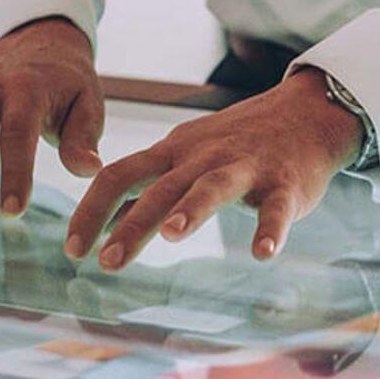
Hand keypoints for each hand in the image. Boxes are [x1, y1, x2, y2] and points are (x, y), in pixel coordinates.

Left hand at [63, 68, 363, 270]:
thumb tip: (104, 220)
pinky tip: (263, 253)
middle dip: (132, 225)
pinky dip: (270, 230)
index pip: (120, 175)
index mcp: (174, 152)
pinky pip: (277, 209)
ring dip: (194, 208)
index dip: (93, 210)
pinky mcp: (285, 184)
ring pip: (214, 187)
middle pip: (162, 188)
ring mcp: (246, 168)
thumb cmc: (237, 144)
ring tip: (173, 234)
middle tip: (106, 263)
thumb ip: (149, 188)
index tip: (73, 249)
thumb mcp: (186, 157)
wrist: (306, 115)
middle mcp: (204, 157)